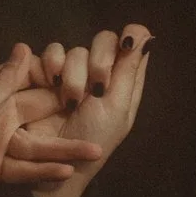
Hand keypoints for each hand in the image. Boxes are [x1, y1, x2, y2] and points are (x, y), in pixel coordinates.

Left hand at [0, 45, 102, 196]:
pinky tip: (69, 171)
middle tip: (102, 114)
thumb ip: (1, 82)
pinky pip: (28, 168)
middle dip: (67, 115)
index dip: (55, 77)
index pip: (26, 77)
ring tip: (95, 151)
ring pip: (38, 143)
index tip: (85, 77)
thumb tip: (24, 46)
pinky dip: (46, 170)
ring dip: (64, 148)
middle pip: (39, 112)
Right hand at [20, 25, 151, 196]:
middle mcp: (101, 72)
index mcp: (124, 80)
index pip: (133, 41)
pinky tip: (51, 84)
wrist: (53, 160)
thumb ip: (129, 70)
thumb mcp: (116, 107)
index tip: (125, 46)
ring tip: (69, 101)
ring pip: (76, 49)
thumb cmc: (93, 140)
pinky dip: (51, 64)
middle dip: (99, 61)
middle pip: (104, 40)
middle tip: (96, 88)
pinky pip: (51, 53)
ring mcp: (74, 72)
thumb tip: (146, 36)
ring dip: (73, 74)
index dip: (130, 38)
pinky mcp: (48, 74)